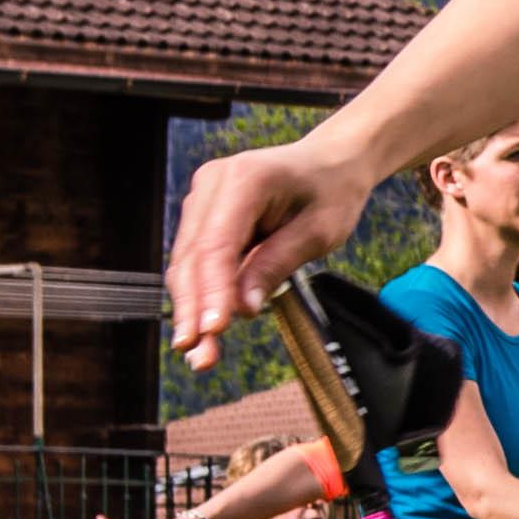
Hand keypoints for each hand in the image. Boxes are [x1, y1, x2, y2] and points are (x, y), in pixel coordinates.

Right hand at [164, 130, 378, 353]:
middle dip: (194, 310)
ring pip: (186, 262)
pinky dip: (198, 294)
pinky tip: (202, 329)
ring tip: (199, 355)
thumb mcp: (319, 232)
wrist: (331, 162)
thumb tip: (242, 309)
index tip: (212, 329)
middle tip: (199, 356)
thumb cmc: (332, 193)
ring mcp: (202, 198)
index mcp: (244, 179)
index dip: (211, 290)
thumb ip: (276, 265)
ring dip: (190, 309)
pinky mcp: (203, 214)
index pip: (217, 244)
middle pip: (192, 257)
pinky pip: (195, 259)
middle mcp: (211, 184)